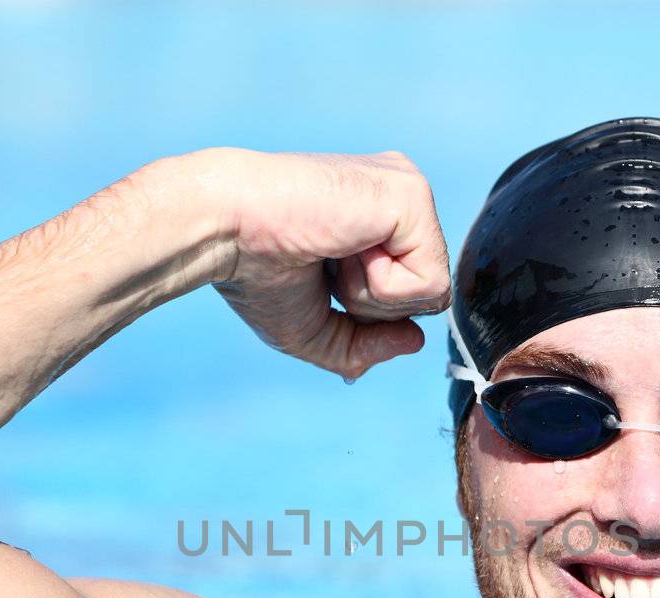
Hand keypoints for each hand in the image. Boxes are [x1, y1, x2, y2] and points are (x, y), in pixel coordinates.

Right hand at [207, 149, 451, 378]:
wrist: (226, 230)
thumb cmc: (257, 273)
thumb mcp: (316, 329)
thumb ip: (367, 345)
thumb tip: (416, 341)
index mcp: (381, 218)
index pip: (412, 292)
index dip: (368, 313)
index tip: (321, 277)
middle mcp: (400, 198)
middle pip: (429, 297)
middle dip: (373, 308)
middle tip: (326, 266)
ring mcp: (410, 192)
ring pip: (434, 293)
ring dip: (373, 297)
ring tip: (332, 253)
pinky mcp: (413, 196)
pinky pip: (431, 282)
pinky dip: (381, 287)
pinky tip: (345, 247)